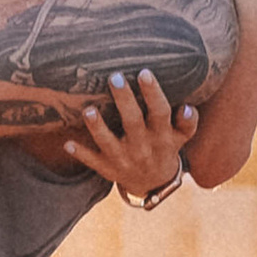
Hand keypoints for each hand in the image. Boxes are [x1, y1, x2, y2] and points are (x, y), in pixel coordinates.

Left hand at [57, 67, 194, 201]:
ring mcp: (124, 159)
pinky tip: (68, 144)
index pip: (160, 112)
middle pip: (133, 122)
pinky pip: (93, 162)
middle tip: (115, 77)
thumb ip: (187, 123)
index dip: (153, 94)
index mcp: (162, 136)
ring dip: (98, 128)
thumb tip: (188, 107)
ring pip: (109, 143)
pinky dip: (81, 154)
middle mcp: (143, 147)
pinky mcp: (108, 168)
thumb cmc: (165, 147)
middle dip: (124, 101)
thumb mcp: (180, 138)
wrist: (153, 183)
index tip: (144, 72)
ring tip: (89, 110)